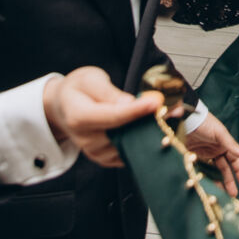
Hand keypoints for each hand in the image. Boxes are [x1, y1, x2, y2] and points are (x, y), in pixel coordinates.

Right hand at [41, 66, 163, 167]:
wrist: (63, 107)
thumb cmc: (77, 89)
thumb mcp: (90, 79)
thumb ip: (109, 92)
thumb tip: (130, 104)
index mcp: (79, 117)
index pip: (112, 116)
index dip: (136, 111)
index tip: (157, 102)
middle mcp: (86, 140)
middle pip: (124, 134)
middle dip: (151, 122)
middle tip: (175, 109)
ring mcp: (96, 153)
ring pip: (130, 146)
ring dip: (152, 132)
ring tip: (171, 115)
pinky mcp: (105, 159)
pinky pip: (129, 153)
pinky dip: (145, 142)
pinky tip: (158, 128)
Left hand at [184, 115, 238, 196]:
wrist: (185, 119)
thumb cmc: (205, 123)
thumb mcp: (220, 133)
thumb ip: (232, 145)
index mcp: (224, 144)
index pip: (234, 160)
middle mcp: (216, 150)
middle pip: (225, 169)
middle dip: (229, 181)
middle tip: (233, 194)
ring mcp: (205, 155)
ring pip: (214, 172)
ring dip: (218, 182)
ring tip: (221, 195)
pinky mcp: (194, 158)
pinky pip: (202, 171)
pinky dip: (205, 179)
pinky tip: (208, 187)